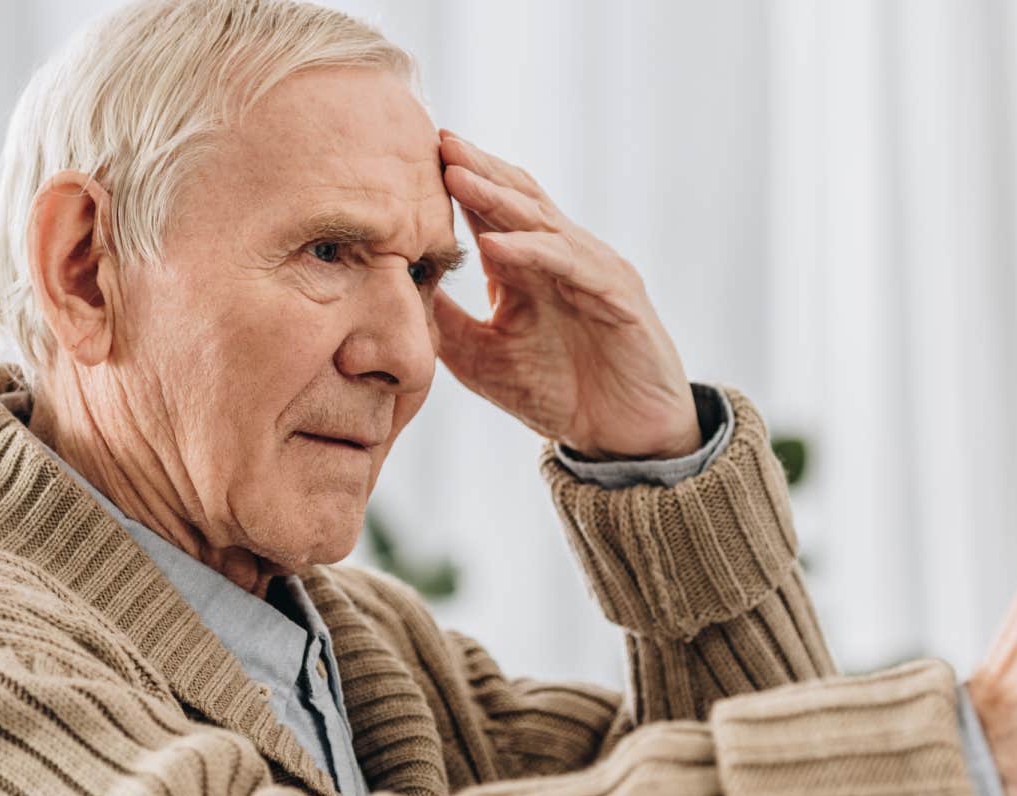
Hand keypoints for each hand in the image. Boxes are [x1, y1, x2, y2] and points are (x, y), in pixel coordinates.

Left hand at [431, 131, 700, 460]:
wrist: (624, 436)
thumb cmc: (560, 394)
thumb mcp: (482, 358)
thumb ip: (446, 321)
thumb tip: (392, 291)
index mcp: (529, 267)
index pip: (489, 212)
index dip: (456, 182)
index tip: (410, 156)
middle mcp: (561, 258)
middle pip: (516, 198)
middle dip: (476, 168)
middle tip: (435, 139)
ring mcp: (592, 271)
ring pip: (541, 222)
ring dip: (496, 197)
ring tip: (455, 175)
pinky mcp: (618, 296)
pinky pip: (570, 266)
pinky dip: (532, 252)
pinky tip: (493, 246)